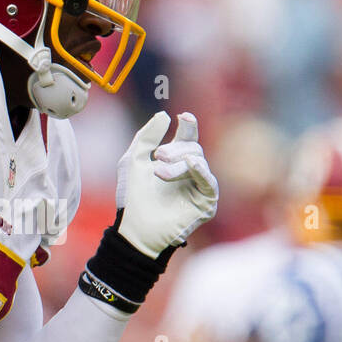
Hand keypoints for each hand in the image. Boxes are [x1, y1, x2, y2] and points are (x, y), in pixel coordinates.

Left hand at [116, 111, 218, 257]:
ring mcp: (200, 187)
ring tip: (158, 172)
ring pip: (198, 162)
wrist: (133, 227)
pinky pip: (209, 182)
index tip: (183, 116)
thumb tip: (164, 114)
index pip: (188, 136)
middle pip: (192, 147)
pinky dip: (201, 171)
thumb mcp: (134, 160)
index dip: (188, 125)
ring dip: (177, 164)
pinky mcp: (206, 203)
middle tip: (158, 157)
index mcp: (176, 160)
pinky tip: (191, 165)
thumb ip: (147, 136)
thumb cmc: (132, 197)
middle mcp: (191, 172)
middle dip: (175, 149)